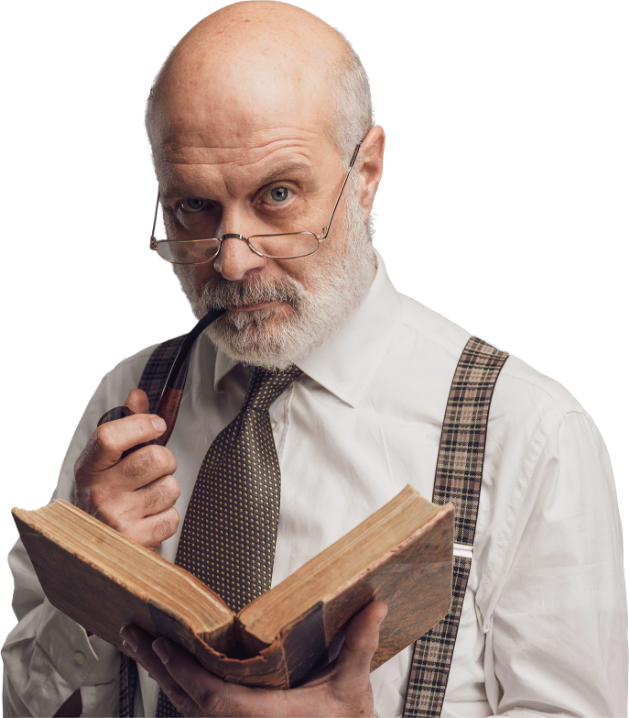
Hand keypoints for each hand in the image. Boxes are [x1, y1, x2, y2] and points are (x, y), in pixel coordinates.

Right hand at [73, 388, 179, 550]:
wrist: (90, 548)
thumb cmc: (105, 495)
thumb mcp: (106, 460)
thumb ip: (125, 426)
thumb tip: (137, 395)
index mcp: (89, 467)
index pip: (111, 437)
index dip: (141, 424)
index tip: (156, 425)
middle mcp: (99, 493)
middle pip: (156, 459)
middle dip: (165, 460)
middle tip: (154, 469)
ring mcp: (116, 519)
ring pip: (170, 487)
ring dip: (165, 490)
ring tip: (146, 498)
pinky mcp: (135, 542)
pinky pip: (172, 517)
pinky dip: (166, 517)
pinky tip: (147, 519)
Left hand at [119, 600, 387, 717]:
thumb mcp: (353, 688)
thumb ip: (359, 645)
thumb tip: (376, 604)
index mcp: (266, 716)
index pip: (213, 697)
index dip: (184, 673)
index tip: (161, 645)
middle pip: (188, 702)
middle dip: (158, 667)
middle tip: (131, 634)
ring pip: (187, 710)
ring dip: (163, 677)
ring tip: (140, 645)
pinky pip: (198, 714)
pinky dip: (180, 691)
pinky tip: (169, 674)